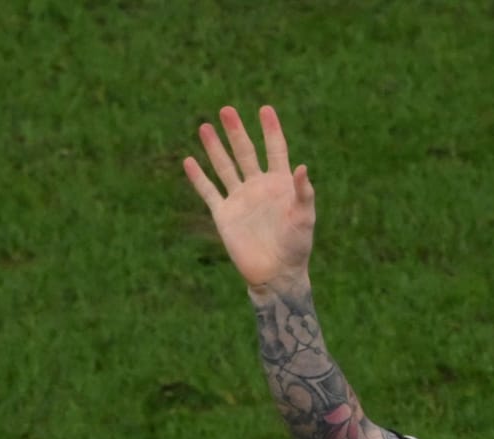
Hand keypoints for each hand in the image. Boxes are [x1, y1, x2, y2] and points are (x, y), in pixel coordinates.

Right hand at [182, 105, 315, 290]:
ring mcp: (239, 199)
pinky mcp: (224, 215)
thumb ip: (304, 193)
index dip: (270, 130)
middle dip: (236, 132)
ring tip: (205, 126)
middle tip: (226, 110)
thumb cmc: (297, 246)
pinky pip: (209, 192)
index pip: (275, 149)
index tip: (265, 110)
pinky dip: (198, 178)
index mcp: (279, 183)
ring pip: (224, 167)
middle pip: (245, 152)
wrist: (276, 273)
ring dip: (214, 148)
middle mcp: (257, 186)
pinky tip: (189, 161)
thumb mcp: (304, 218)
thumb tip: (303, 167)